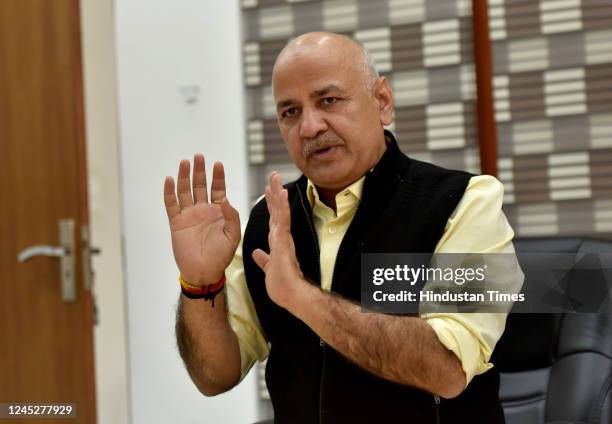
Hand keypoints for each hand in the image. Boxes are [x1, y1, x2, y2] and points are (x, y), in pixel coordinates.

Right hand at [164, 154, 240, 285]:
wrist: (204, 271)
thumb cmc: (221, 255)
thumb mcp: (233, 235)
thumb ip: (232, 216)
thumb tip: (225, 199)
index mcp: (218, 212)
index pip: (218, 189)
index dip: (217, 177)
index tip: (217, 164)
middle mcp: (203, 210)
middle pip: (200, 185)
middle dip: (200, 171)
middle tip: (199, 156)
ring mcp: (189, 215)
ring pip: (185, 191)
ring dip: (184, 177)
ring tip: (185, 162)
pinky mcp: (176, 222)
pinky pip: (171, 204)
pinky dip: (169, 192)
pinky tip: (169, 179)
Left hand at [252, 172, 306, 308]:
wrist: (290, 295)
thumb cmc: (282, 285)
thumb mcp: (269, 268)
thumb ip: (264, 259)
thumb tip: (257, 254)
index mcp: (277, 242)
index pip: (273, 218)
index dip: (271, 204)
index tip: (269, 190)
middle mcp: (281, 236)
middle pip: (277, 210)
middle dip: (275, 192)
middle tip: (273, 175)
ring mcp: (284, 237)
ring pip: (280, 211)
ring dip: (278, 193)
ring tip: (276, 177)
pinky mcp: (284, 241)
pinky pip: (282, 220)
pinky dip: (282, 207)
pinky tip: (282, 194)